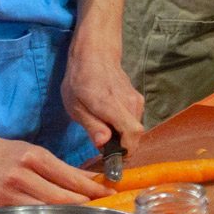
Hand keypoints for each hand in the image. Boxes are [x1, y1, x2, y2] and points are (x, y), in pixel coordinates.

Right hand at [0, 131, 111, 205]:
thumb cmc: (8, 154)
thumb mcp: (36, 152)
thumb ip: (62, 168)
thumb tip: (90, 181)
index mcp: (34, 158)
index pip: (70, 177)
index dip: (92, 188)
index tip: (108, 193)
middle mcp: (22, 176)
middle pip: (61, 197)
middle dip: (84, 204)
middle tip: (102, 208)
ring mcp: (9, 195)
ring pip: (46, 210)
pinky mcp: (0, 208)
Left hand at [61, 37, 145, 151]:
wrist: (96, 54)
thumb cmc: (80, 80)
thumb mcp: (75, 105)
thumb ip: (92, 126)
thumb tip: (104, 144)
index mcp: (110, 104)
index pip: (132, 133)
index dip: (125, 151)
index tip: (112, 159)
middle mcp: (129, 103)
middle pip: (135, 135)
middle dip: (121, 147)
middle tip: (102, 147)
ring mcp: (136, 101)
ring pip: (135, 129)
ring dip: (121, 137)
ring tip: (103, 131)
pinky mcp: (138, 100)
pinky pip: (134, 121)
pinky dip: (124, 128)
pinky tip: (109, 122)